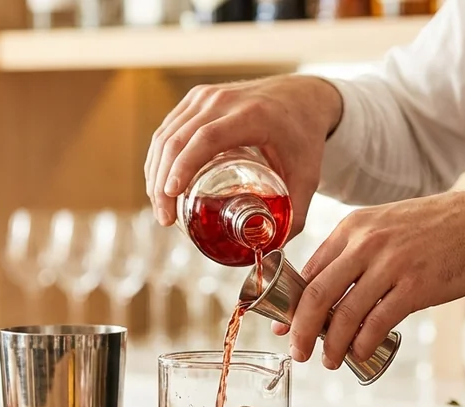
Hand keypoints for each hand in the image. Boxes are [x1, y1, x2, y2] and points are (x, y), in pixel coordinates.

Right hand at [144, 75, 343, 236]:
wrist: (303, 96)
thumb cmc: (304, 136)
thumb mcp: (308, 175)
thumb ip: (296, 214)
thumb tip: (274, 251)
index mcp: (252, 115)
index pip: (206, 139)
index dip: (184, 166)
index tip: (171, 196)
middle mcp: (224, 100)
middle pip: (178, 140)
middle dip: (162, 182)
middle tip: (165, 219)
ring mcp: (206, 96)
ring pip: (166, 135)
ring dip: (155, 173)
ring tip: (161, 208)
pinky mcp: (196, 98)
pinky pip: (168, 128)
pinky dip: (159, 158)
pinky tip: (160, 183)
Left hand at [281, 190, 464, 368]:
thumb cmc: (434, 230)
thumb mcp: (385, 225)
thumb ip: (354, 252)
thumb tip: (324, 290)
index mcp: (352, 228)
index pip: (310, 271)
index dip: (292, 305)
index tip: (284, 327)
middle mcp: (365, 244)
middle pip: (317, 295)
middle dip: (301, 331)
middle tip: (298, 353)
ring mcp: (390, 265)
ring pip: (344, 315)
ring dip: (332, 346)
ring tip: (330, 361)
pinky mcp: (414, 287)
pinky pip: (377, 323)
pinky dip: (363, 344)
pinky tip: (359, 354)